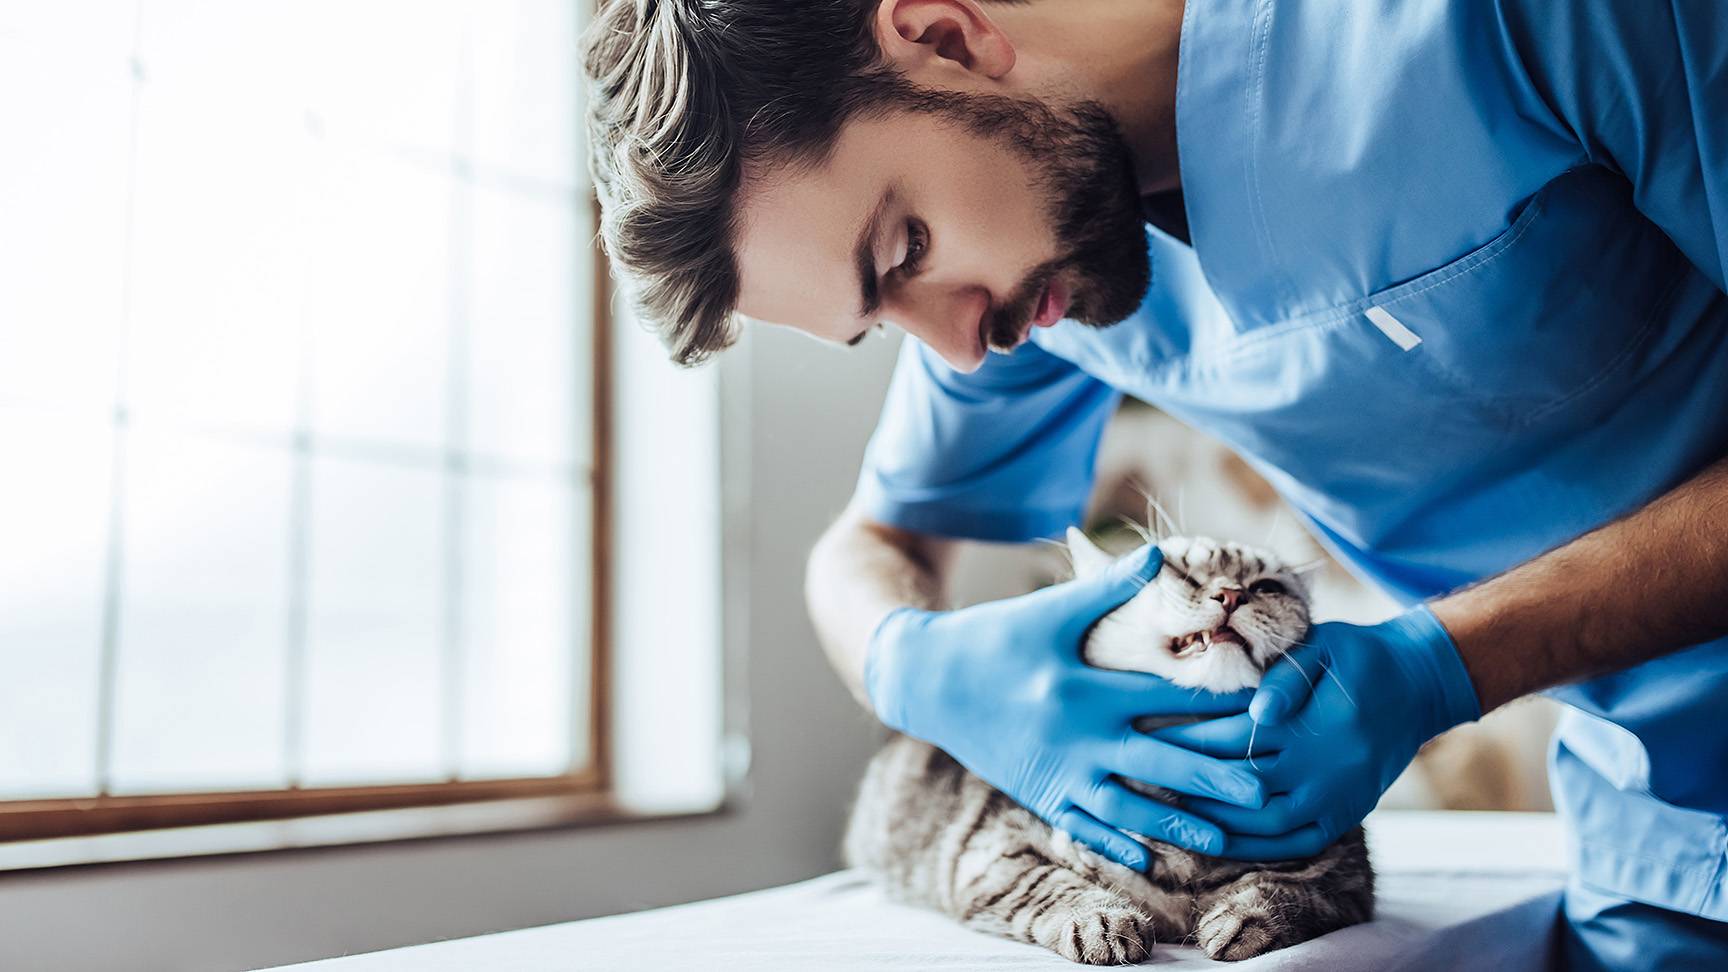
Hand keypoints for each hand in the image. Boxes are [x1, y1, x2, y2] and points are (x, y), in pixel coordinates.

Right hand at [865, 544, 1264, 870]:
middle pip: (1157, 761)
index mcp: (1083, 688)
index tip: (1263, 708)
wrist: (925, 681)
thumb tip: (1157, 557)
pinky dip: (1115, 844)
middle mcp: (1074, 736)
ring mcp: (1056, 772)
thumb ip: (1105, 589)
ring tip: (1224, 840)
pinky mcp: (1037, 793)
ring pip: (1127, 807)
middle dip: (1212, 777)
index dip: (1215, 701)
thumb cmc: (993, 638)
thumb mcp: (1046, 612)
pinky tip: (1150, 861)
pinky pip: (1083, 827)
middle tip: (1265, 790)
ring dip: (1176, 826)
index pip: (1164, 697)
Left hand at [1150, 606, 1479, 859]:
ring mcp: (1339, 796)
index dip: (1186, 741)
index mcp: (1310, 722)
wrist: (1418, 683)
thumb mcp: (1324, 646)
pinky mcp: (1349, 811)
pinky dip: (1257, 846)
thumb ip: (1287, 677)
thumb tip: (1255, 712)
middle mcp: (1325, 766)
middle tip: (1144, 782)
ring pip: (1267, 823)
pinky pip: (1298, 841)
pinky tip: (1219, 840)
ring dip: (1216, 823)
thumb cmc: (1358, 656)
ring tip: (1170, 814)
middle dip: (1190, 786)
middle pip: (1242, 786)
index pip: (1232, 738)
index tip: (1146, 738)